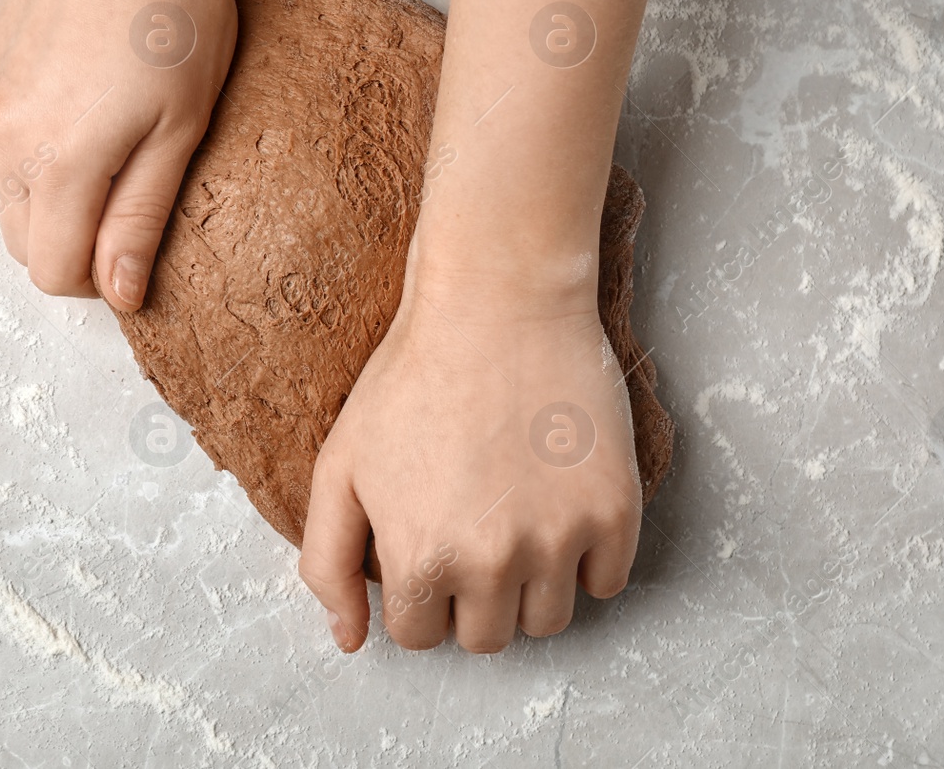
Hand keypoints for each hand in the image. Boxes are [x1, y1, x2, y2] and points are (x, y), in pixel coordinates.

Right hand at [0, 0, 234, 305]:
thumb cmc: (176, 11)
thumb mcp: (183, 126)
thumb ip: (140, 218)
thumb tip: (119, 296)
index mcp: (61, 163)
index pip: (51, 273)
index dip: (96, 276)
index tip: (131, 243)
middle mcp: (3, 137)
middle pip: (20, 239)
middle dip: (69, 237)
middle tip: (126, 186)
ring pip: (1, 188)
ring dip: (46, 188)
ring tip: (104, 129)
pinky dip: (26, 134)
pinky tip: (73, 84)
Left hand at [299, 274, 640, 652]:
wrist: (498, 303)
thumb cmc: (413, 377)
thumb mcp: (340, 466)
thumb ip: (329, 564)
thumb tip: (350, 641)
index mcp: (420, 560)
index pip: (419, 636)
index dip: (417, 591)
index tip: (427, 543)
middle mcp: (493, 565)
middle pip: (486, 638)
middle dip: (470, 597)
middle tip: (470, 529)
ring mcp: (560, 540)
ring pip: (548, 620)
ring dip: (529, 586)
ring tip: (514, 517)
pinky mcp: (615, 511)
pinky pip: (608, 582)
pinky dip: (588, 559)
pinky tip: (558, 503)